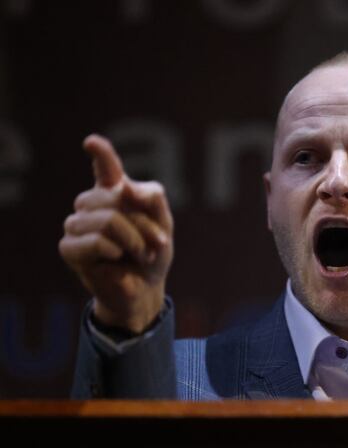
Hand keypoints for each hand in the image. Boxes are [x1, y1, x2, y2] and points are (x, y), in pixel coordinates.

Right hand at [59, 134, 173, 332]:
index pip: (105, 168)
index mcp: (115, 192)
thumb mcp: (163, 224)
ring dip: (134, 240)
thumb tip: (124, 187)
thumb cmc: (153, 253)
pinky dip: (116, 251)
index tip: (91, 143)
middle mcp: (92, 203)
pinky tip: (116, 259)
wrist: (146, 288)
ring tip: (138, 253)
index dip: (101, 154)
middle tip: (154, 243)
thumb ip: (152, 200)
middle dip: (144, 223)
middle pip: (116, 197)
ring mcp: (76, 223)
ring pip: (108, 218)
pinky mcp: (69, 247)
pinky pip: (97, 240)